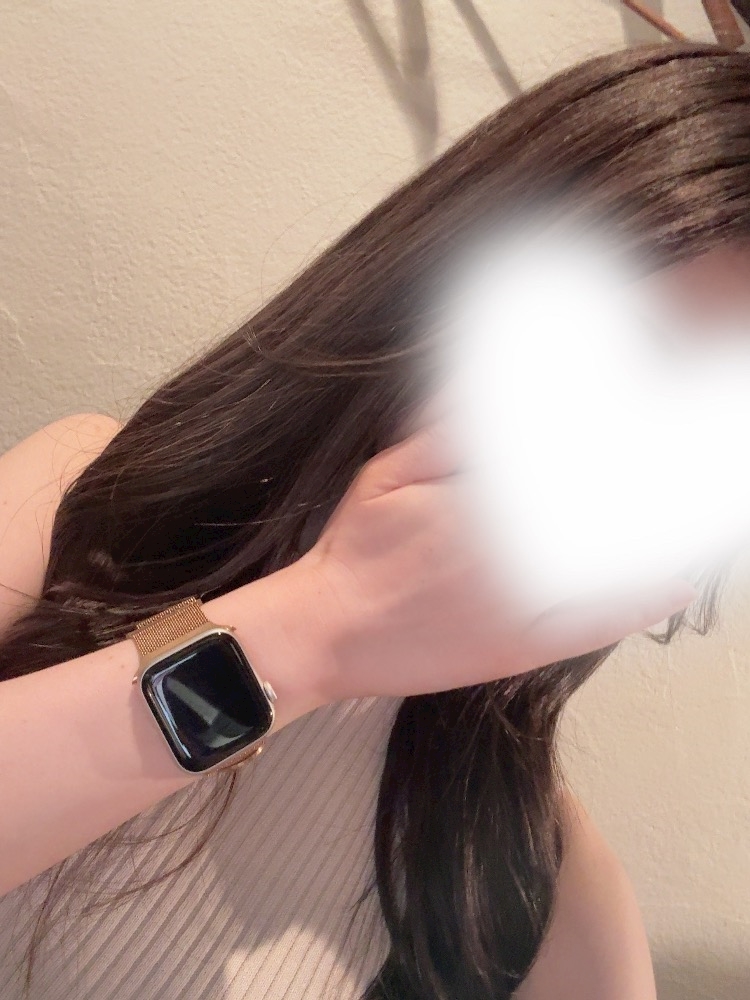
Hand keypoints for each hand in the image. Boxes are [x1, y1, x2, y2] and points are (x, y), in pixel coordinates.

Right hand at [293, 415, 697, 704]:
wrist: (327, 632)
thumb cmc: (354, 552)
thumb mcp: (388, 472)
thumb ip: (446, 432)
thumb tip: (490, 393)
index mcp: (477, 502)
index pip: (557, 463)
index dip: (607, 439)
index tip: (639, 421)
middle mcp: (506, 550)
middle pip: (591, 508)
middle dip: (634, 480)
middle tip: (681, 461)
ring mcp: (519, 603)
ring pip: (600, 563)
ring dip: (643, 535)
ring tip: (684, 511)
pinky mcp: (519, 647)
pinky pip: (591, 627)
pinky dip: (636, 606)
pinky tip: (670, 587)